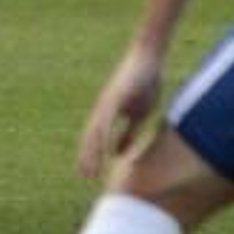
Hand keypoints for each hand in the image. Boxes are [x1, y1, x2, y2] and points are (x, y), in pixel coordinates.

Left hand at [76, 42, 163, 178]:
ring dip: (92, 149)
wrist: (149, 57)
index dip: (91, 156)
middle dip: (87, 156)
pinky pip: (108, 117)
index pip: (96, 138)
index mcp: (108, 114)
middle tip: (84, 176)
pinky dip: (105, 132)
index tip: (87, 175)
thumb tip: (118, 153)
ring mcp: (107, 100)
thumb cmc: (145, 83)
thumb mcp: (138, 113)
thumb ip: (128, 133)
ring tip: (90, 166)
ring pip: (96, 129)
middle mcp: (103, 108)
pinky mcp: (115, 94)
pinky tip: (103, 145)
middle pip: (91, 136)